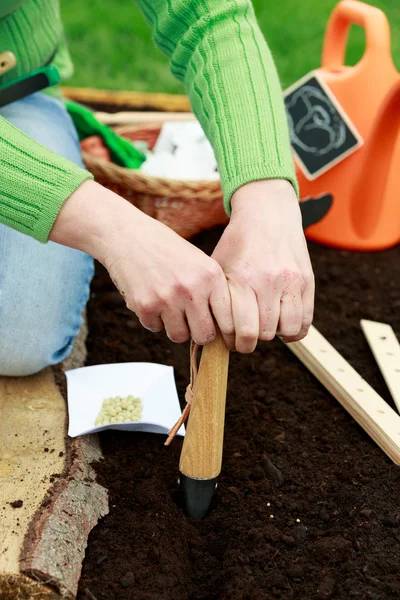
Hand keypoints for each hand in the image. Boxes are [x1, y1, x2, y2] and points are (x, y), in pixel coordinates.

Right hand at [50, 181, 232, 344]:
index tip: (216, 329)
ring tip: (169, 307)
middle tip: (191, 323)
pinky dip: (153, 319)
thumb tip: (224, 330)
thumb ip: (212, 291)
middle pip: (204, 335)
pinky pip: (155, 328)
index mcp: (211, 276)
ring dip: (174, 327)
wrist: (127, 235)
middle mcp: (192, 288)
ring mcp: (168, 298)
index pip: (228, 321)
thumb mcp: (198, 262)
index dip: (222, 331)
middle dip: (198, 333)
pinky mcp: (145, 306)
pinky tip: (151, 298)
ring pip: (179, 336)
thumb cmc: (166, 249)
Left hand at [212, 179, 313, 352]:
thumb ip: (216, 297)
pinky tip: (281, 326)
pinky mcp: (307, 282)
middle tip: (243, 337)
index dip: (232, 342)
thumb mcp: (219, 265)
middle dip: (250, 341)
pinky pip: (305, 321)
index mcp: (242, 279)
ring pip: (286, 330)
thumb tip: (208, 329)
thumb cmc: (238, 243)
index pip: (240, 329)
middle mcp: (268, 282)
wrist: (268, 213)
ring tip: (263, 328)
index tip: (229, 340)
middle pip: (262, 334)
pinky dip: (293, 330)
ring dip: (273, 335)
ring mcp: (291, 282)